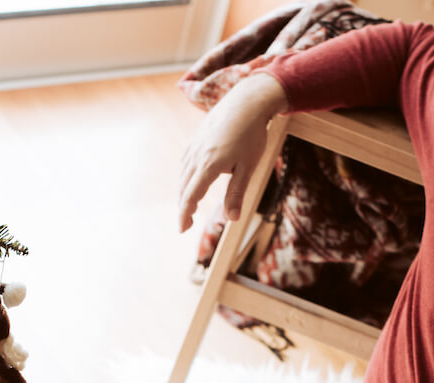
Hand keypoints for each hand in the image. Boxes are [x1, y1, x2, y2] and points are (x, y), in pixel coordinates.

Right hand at [178, 73, 287, 231]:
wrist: (246, 102)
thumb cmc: (251, 135)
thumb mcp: (248, 167)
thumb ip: (236, 193)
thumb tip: (232, 219)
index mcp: (209, 166)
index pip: (191, 196)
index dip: (185, 214)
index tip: (182, 229)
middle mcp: (197, 156)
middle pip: (184, 187)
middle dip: (184, 207)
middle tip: (186, 224)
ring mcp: (194, 146)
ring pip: (183, 175)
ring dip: (184, 192)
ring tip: (189, 205)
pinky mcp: (196, 138)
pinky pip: (185, 162)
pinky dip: (185, 176)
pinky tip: (190, 180)